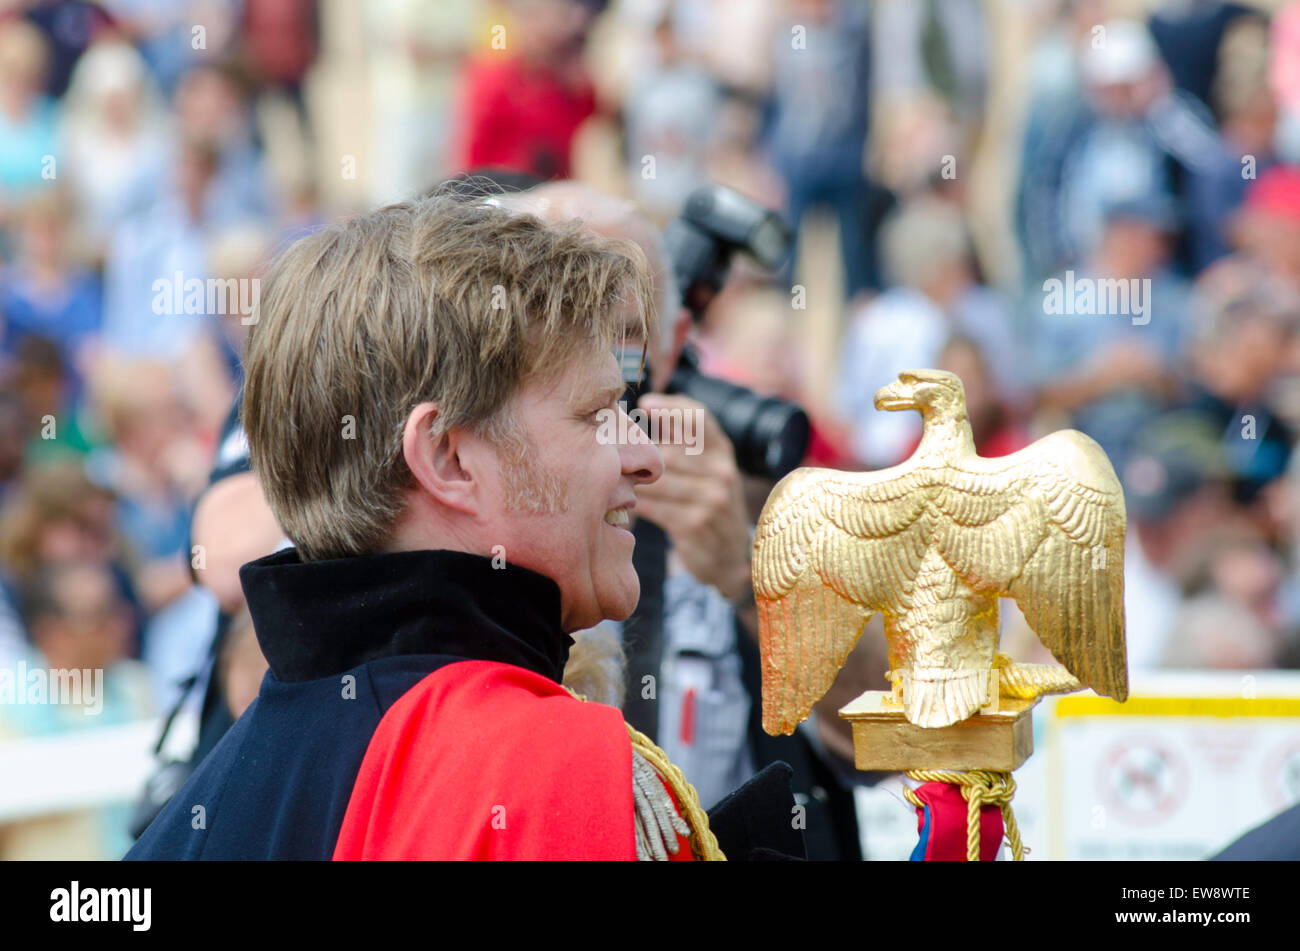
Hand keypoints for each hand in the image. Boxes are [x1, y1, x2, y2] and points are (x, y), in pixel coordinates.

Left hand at [632, 393, 752, 601]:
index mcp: (723, 451)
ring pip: (658, 481)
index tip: (645, 403)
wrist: (731, 556)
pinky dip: (635, 503)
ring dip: (632, 480)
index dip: (672, 407)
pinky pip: (654, 507)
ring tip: (612, 476)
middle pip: (669, 453)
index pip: (700, 418)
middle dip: (638, 453)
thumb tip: (648, 406)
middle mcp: (722, 472)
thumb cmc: (709, 503)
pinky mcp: (694, 525)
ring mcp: (711, 500)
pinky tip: (622, 502)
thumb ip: (684, 442)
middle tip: (610, 448)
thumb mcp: (708, 470)